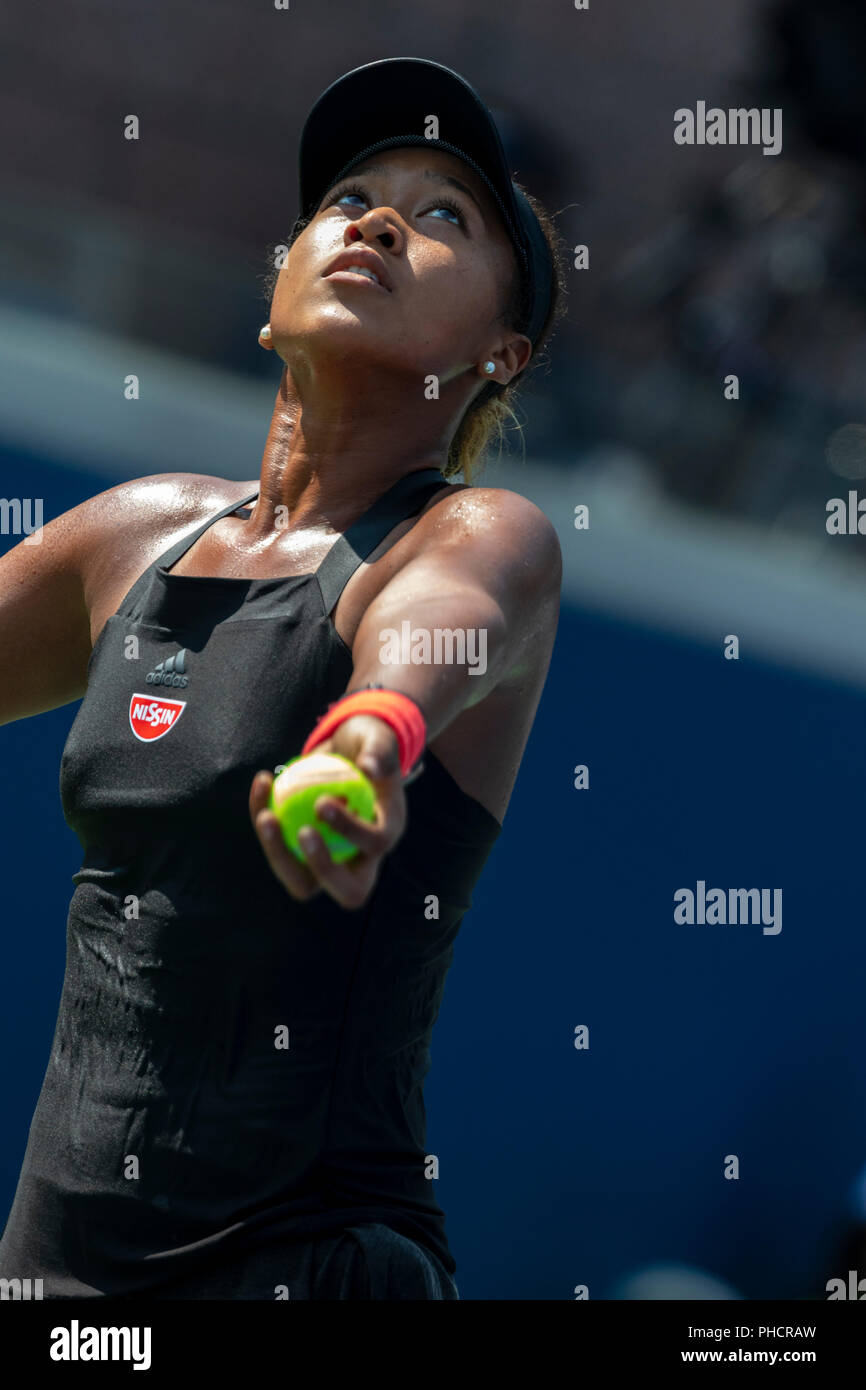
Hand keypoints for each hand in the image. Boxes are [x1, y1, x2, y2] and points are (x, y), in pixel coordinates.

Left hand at [249, 714, 407, 910]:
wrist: (346, 752)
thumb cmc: (367, 744)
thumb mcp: (379, 738)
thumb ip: (378, 749)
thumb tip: (368, 767)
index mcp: (387, 833)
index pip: (375, 844)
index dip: (351, 830)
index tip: (322, 802)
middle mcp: (362, 858)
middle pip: (348, 891)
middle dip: (322, 868)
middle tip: (302, 832)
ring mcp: (331, 863)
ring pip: (304, 882)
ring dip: (280, 854)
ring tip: (266, 816)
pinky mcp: (302, 856)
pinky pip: (281, 848)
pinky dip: (266, 820)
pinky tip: (261, 783)